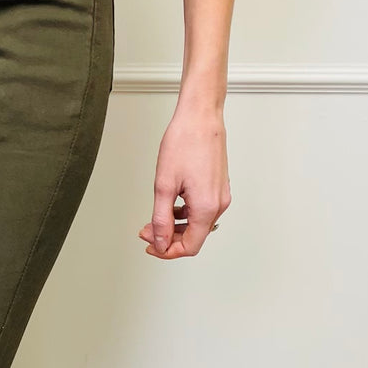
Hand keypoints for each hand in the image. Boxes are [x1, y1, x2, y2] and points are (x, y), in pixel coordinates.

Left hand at [138, 99, 230, 258]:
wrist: (200, 117)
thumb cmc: (184, 143)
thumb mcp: (164, 186)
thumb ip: (161, 219)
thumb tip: (160, 241)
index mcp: (207, 207)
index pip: (190, 246)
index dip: (167, 251)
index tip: (151, 246)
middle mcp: (219, 204)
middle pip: (194, 236)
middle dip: (168, 238)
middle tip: (146, 231)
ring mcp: (220, 195)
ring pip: (197, 224)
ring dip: (175, 226)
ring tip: (154, 219)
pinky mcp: (218, 186)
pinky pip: (201, 210)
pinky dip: (184, 214)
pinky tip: (170, 207)